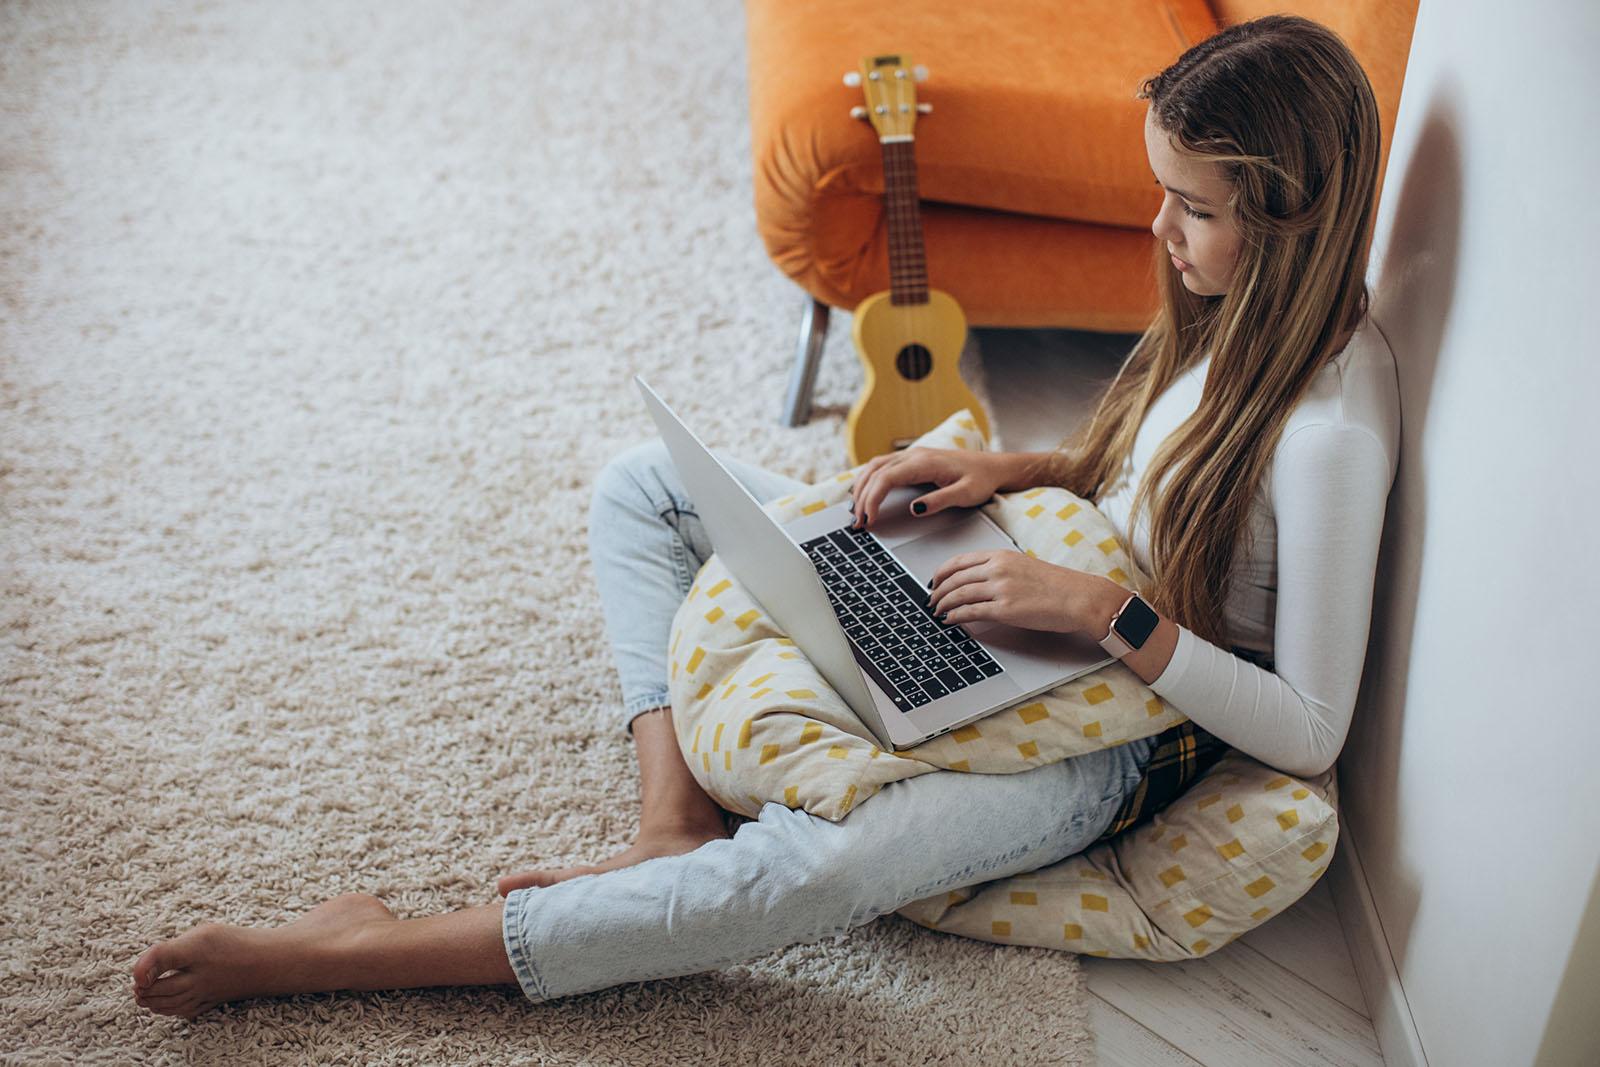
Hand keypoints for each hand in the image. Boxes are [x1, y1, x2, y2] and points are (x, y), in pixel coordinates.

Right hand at [849, 447, 1022, 528]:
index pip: (886, 478)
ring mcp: (912, 455)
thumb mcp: (966, 494)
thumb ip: (940, 501)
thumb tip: (914, 509)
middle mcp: (914, 454)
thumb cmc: (982, 480)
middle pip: (875, 472)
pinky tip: (866, 494)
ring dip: (862, 487)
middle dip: (862, 497)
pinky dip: (870, 480)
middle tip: (858, 522)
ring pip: (875, 466)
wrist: (994, 467)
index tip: (870, 519)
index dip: (873, 499)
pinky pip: (883, 466)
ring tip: (857, 511)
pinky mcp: (913, 459)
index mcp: (924, 462)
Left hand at [927, 549, 1123, 635]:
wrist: (1079, 597)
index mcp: (1001, 556)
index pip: (959, 561)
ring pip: (958, 594)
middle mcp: (997, 568)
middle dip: (938, 591)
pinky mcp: (1005, 610)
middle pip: (954, 578)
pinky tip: (950, 619)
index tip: (934, 581)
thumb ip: (999, 570)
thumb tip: (977, 582)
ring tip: (937, 611)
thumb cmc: (1057, 585)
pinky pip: (970, 612)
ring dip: (943, 604)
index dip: (941, 573)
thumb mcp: (1023, 567)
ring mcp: (1000, 588)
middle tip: (931, 600)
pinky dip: (955, 616)